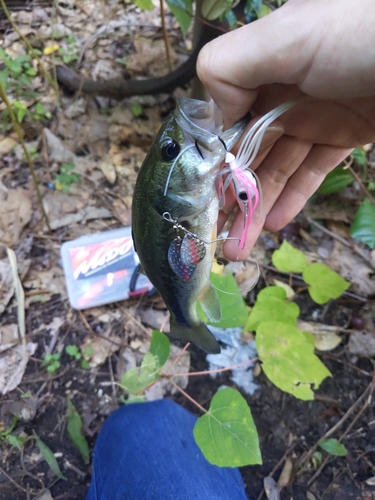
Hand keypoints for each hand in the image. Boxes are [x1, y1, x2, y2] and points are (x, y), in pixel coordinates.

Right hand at [197, 0, 374, 260]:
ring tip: (236, 248)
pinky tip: (274, 223)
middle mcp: (283, 90)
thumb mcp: (291, 35)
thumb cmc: (362, 34)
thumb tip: (214, 115)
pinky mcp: (344, 134)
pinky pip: (312, 170)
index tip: (200, 199)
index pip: (225, 118)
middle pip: (247, 152)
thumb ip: (233, 66)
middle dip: (229, 196)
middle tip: (213, 237)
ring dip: (256, 209)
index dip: (212, 159)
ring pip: (277, 169)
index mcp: (263, 65)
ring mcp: (315, 115)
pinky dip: (293, 198)